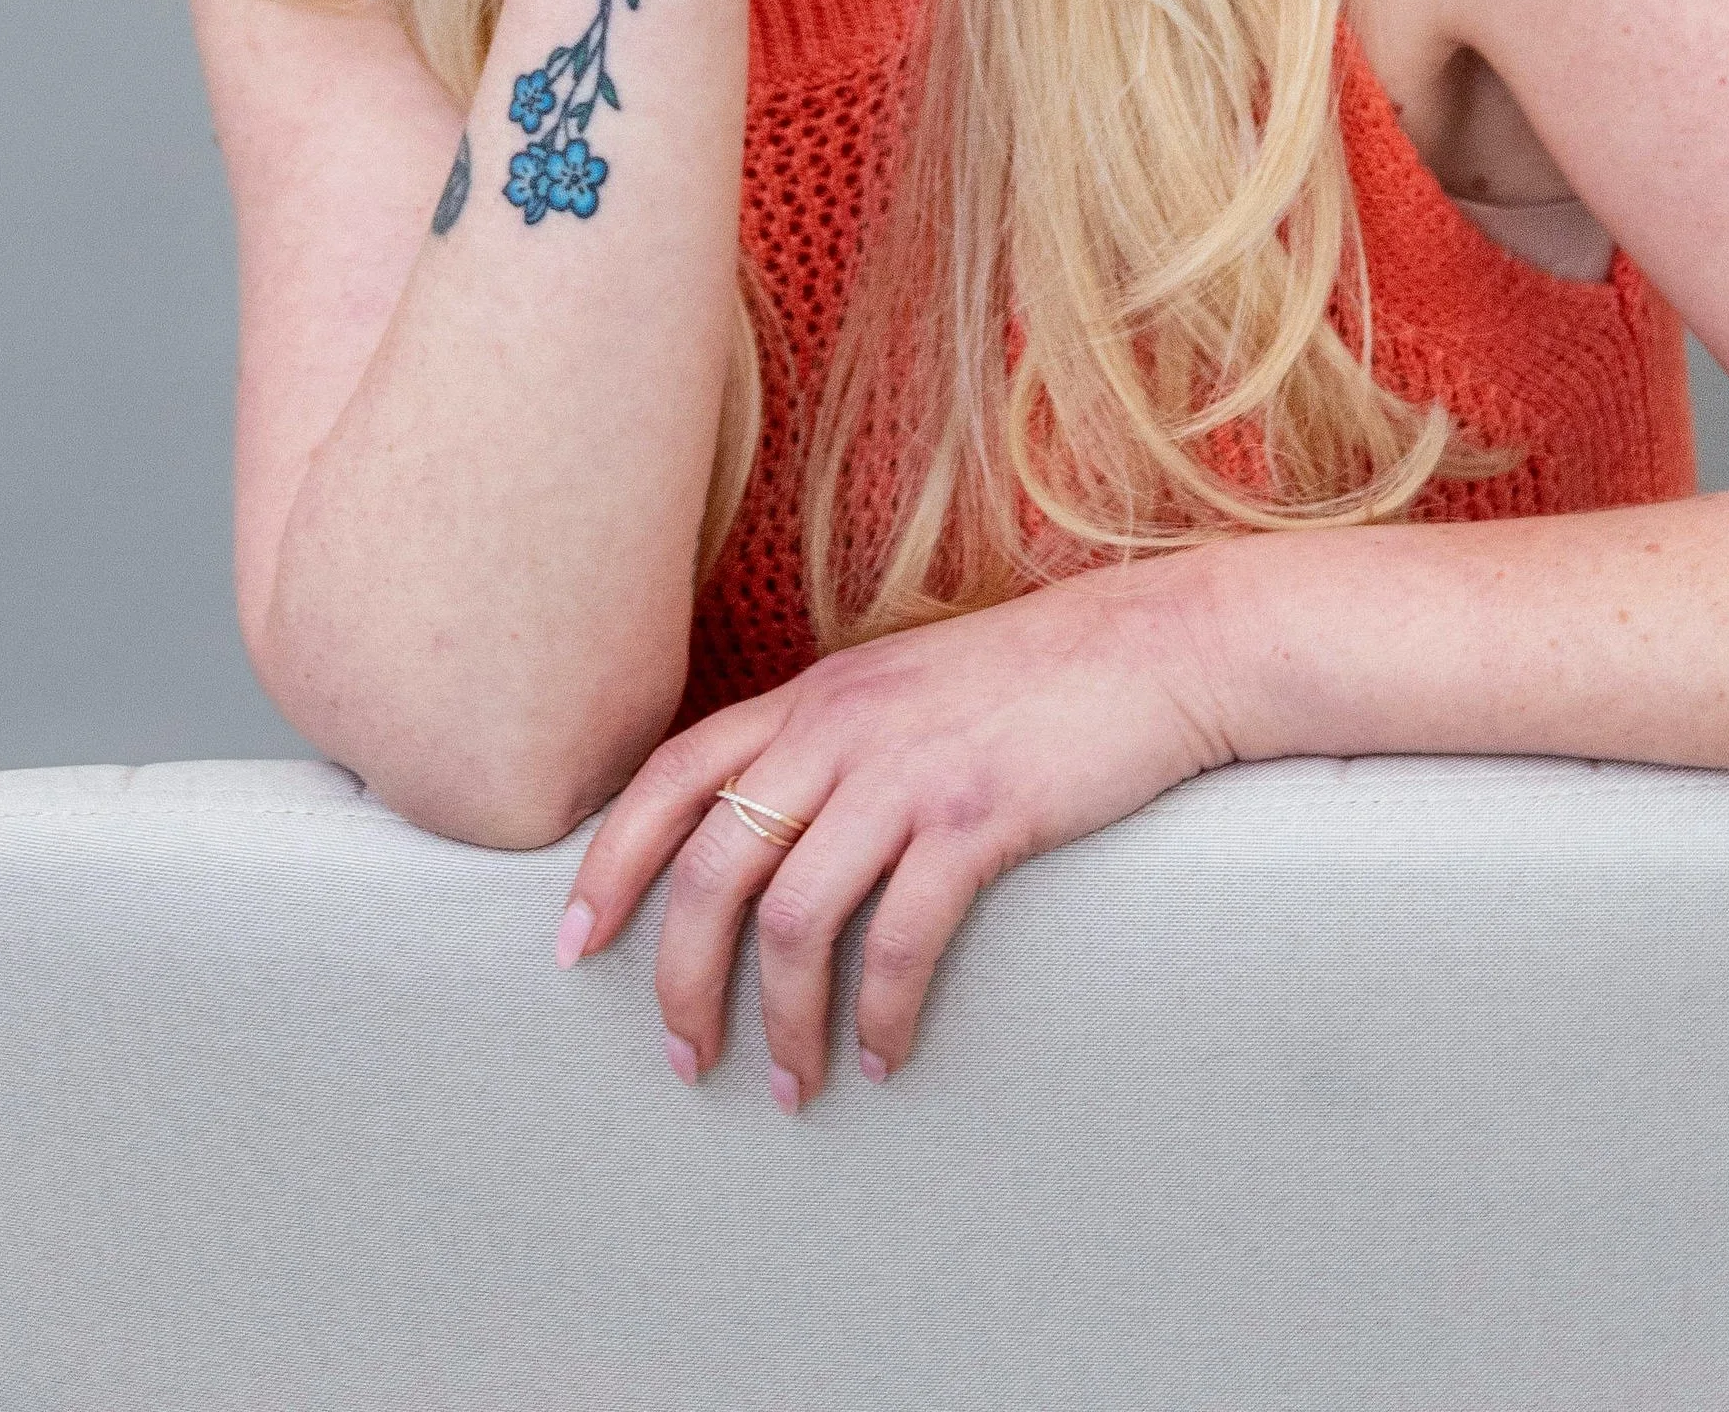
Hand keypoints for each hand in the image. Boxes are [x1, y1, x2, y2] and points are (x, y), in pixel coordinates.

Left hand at [557, 552, 1235, 1104]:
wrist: (1155, 646)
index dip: (608, 864)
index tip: (573, 947)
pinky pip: (900, 940)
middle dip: (679, 980)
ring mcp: (906, 771)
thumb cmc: (1033, 679)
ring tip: (788, 1083)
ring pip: (793, 919)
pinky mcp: (977, 816)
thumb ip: (831, 738)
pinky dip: (883, 1014)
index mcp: (813, 696)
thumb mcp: (904, 685)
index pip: (671, 777)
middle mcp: (840, 726)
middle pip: (711, 867)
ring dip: (780, 1022)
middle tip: (683, 1059)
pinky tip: (887, 1055)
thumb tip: (770, 826)